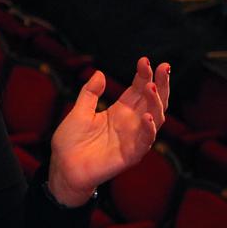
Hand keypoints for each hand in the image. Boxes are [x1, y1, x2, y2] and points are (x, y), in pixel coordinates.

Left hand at [48, 57, 169, 206]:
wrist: (63, 167)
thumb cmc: (71, 141)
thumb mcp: (78, 112)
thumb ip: (90, 94)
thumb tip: (99, 73)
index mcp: (119, 112)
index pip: (137, 90)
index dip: (143, 76)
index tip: (144, 60)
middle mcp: (130, 124)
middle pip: (152, 101)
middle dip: (160, 84)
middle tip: (164, 67)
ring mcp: (132, 139)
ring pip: (154, 119)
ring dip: (155, 103)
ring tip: (152, 87)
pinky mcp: (129, 155)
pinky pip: (144, 142)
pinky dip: (148, 129)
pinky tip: (147, 116)